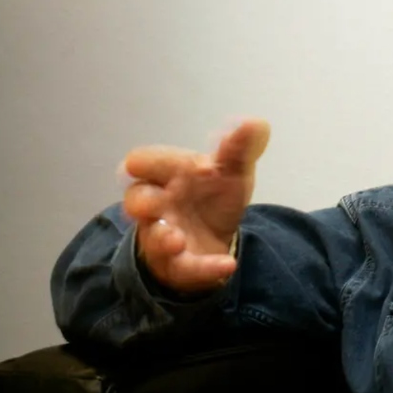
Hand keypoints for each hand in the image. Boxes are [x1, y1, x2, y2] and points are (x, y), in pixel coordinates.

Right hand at [120, 118, 270, 293]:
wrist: (215, 237)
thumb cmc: (212, 196)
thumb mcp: (231, 171)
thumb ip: (239, 149)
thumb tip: (256, 122)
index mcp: (167, 175)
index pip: (146, 162)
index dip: (160, 162)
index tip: (198, 166)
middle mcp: (158, 204)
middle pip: (136, 199)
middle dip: (141, 200)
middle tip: (154, 202)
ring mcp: (164, 235)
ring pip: (152, 238)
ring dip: (161, 238)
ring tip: (175, 239)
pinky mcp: (180, 265)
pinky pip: (186, 269)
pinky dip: (206, 268)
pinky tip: (227, 265)